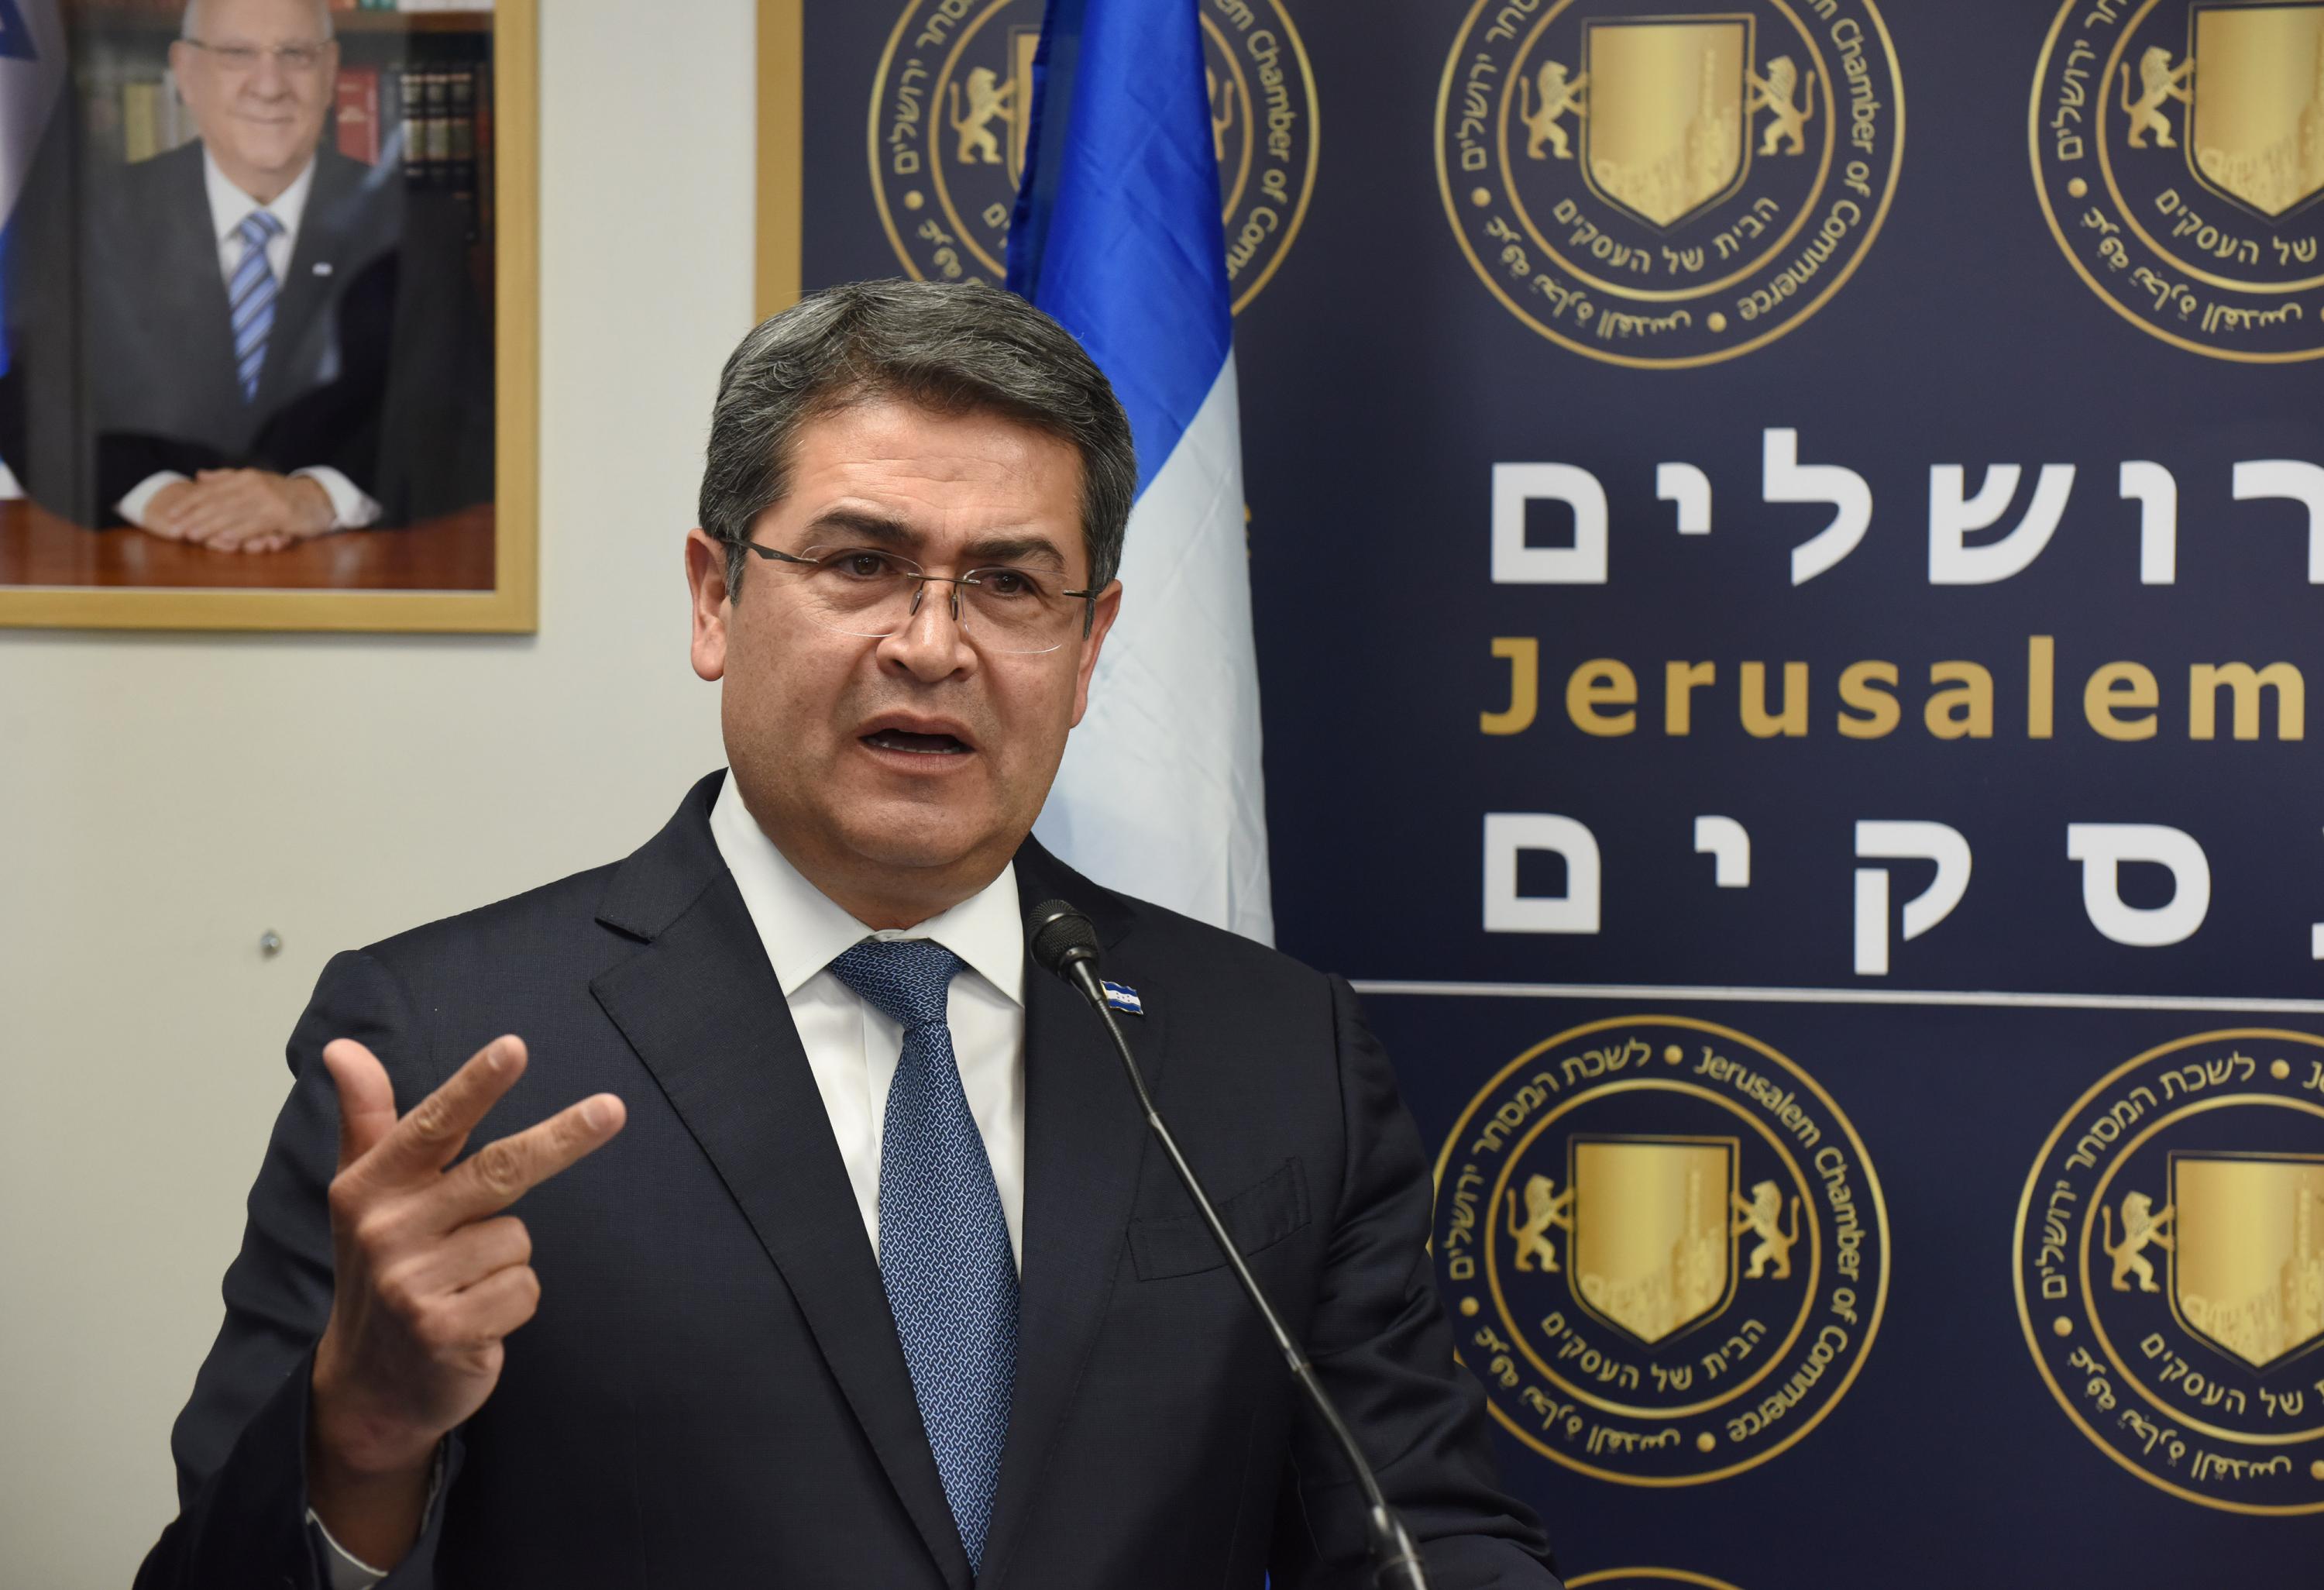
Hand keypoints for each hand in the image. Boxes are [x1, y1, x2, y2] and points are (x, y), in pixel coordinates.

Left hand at [146, 468, 335, 550]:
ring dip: (210, 526)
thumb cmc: (283, 494)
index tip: (170, 514)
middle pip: (217, 502)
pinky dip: (237, 533)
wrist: (319, 498)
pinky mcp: (280, 514)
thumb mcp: (255, 481)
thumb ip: (227, 478)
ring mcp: (267, 499)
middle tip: (174, 528)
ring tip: (191, 535)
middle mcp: (253, 485)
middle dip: (193, 516)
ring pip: (232, 514)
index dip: (188, 502)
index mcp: (244, 477)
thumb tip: (200, 476)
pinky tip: (222, 539)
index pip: (210, 490)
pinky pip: (254, 525)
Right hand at [307, 1036, 624, 1565]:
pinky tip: (475, 1317)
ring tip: (465, 1283)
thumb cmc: (379, 1272)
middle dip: (563, 1137)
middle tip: (613, 1109)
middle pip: (499, 1170)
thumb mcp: (362, 1194)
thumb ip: (366, 1118)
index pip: (433, 1125)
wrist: (369, 1387)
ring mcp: (413, 1283)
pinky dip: (513, 1302)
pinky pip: (524, 1288)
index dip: (475, 1086)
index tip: (514, 1048)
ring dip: (507, 1260)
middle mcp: (387, 1230)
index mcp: (371, 1187)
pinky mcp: (445, 1329)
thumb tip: (343, 1047)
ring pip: (518, 1238)